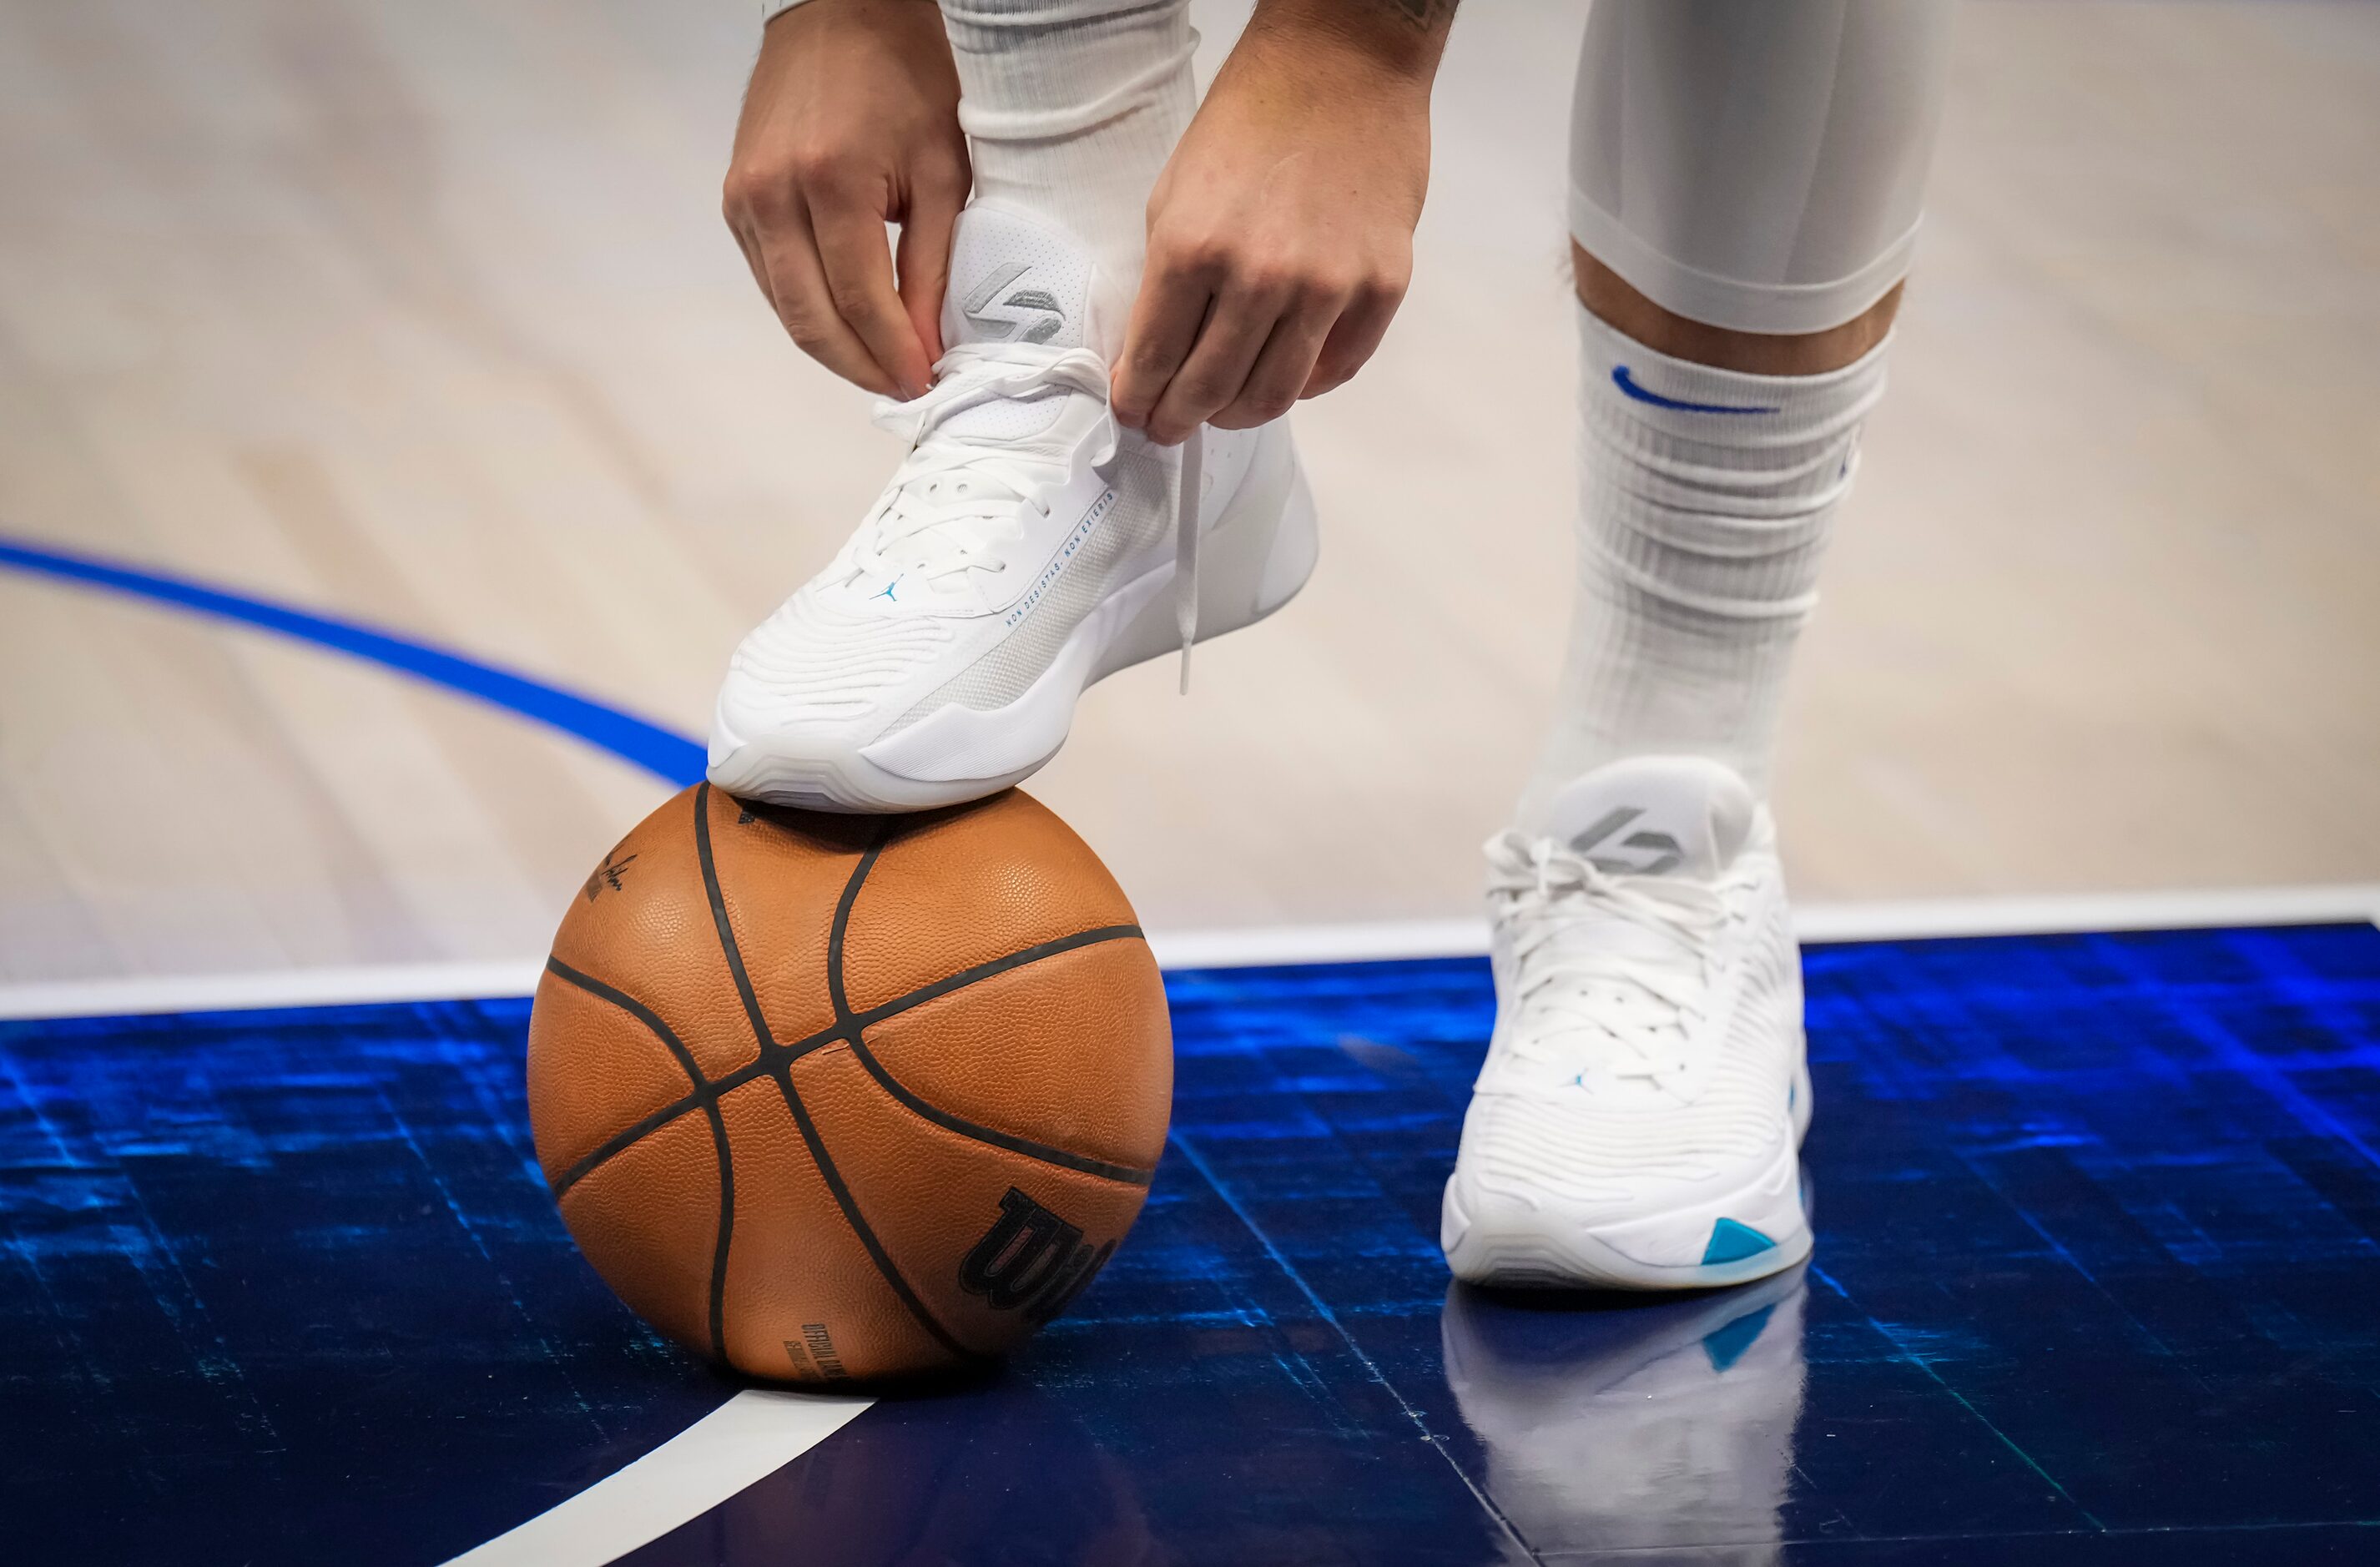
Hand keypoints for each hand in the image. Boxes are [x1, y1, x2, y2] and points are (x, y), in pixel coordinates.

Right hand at [723, 0, 967, 398]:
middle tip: (904, 389)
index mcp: (830, 181)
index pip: (862, 301)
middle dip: (861, 366)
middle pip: (811, 318)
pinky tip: (848, 325)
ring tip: (883, 365)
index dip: (895, 354)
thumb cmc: (905, 78)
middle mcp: (773, 194)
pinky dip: (808, 311)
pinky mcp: (735, 200)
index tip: (926, 383)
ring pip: (785, 308)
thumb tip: (926, 345)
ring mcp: (745, 198)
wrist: (841, 13)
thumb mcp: (942, 169)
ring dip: (834, 348)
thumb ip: (932, 265)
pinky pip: (771, 279)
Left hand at [1113, 10, 1443, 444]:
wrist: (1343, 67)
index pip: (1155, 359)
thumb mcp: (1176, 193)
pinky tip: (1284, 376)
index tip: (1134, 412)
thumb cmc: (1253, 120)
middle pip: (1212, 391)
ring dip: (1239, 415)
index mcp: (1192, 248)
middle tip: (1171, 425)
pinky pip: (1338, 368)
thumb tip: (1159, 350)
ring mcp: (1327, 286)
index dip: (1138, 399)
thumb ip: (1168, 277)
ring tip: (1224, 411)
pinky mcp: (1381, 285)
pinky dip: (1305, 384)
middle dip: (1180, 419)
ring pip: (1275, 394)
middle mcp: (1260, 276)